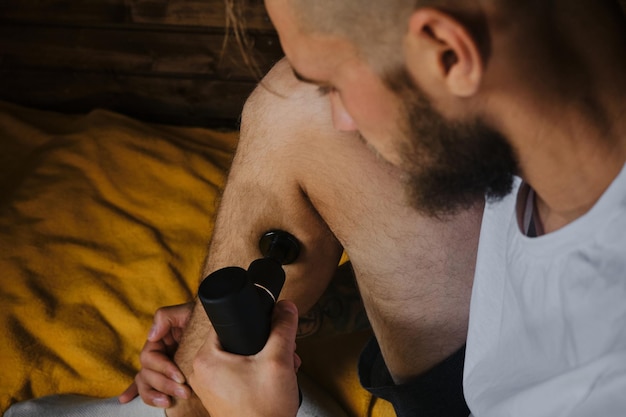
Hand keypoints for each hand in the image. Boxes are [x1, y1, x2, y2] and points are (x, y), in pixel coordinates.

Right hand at [119, 302, 193, 407]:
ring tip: (168, 402)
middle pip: (147, 374)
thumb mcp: (186, 312)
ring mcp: (160, 365)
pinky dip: (136, 392)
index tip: (180, 376)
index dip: (163, 368)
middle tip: (184, 392)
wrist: (215, 326)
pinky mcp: (166, 375)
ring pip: (145, 383)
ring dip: (153, 395)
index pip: (150, 357)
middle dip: (164, 385)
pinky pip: (146, 385)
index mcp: (159, 339)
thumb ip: (166, 317)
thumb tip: (151, 336)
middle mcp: (157, 353)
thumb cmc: (201, 318)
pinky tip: (125, 399)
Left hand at [189, 300, 301, 416]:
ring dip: (263, 357)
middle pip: (234, 340)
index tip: (269, 328)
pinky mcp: (219, 397)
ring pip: (238, 357)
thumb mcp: (279, 360)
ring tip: (284, 366)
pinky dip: (255, 372)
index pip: (225, 323)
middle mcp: (201, 372)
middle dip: (264, 342)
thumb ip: (283, 328)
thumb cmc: (264, 408)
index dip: (251, 321)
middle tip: (283, 350)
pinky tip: (274, 378)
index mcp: (206, 359)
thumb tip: (286, 306)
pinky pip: (237, 374)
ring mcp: (209, 387)